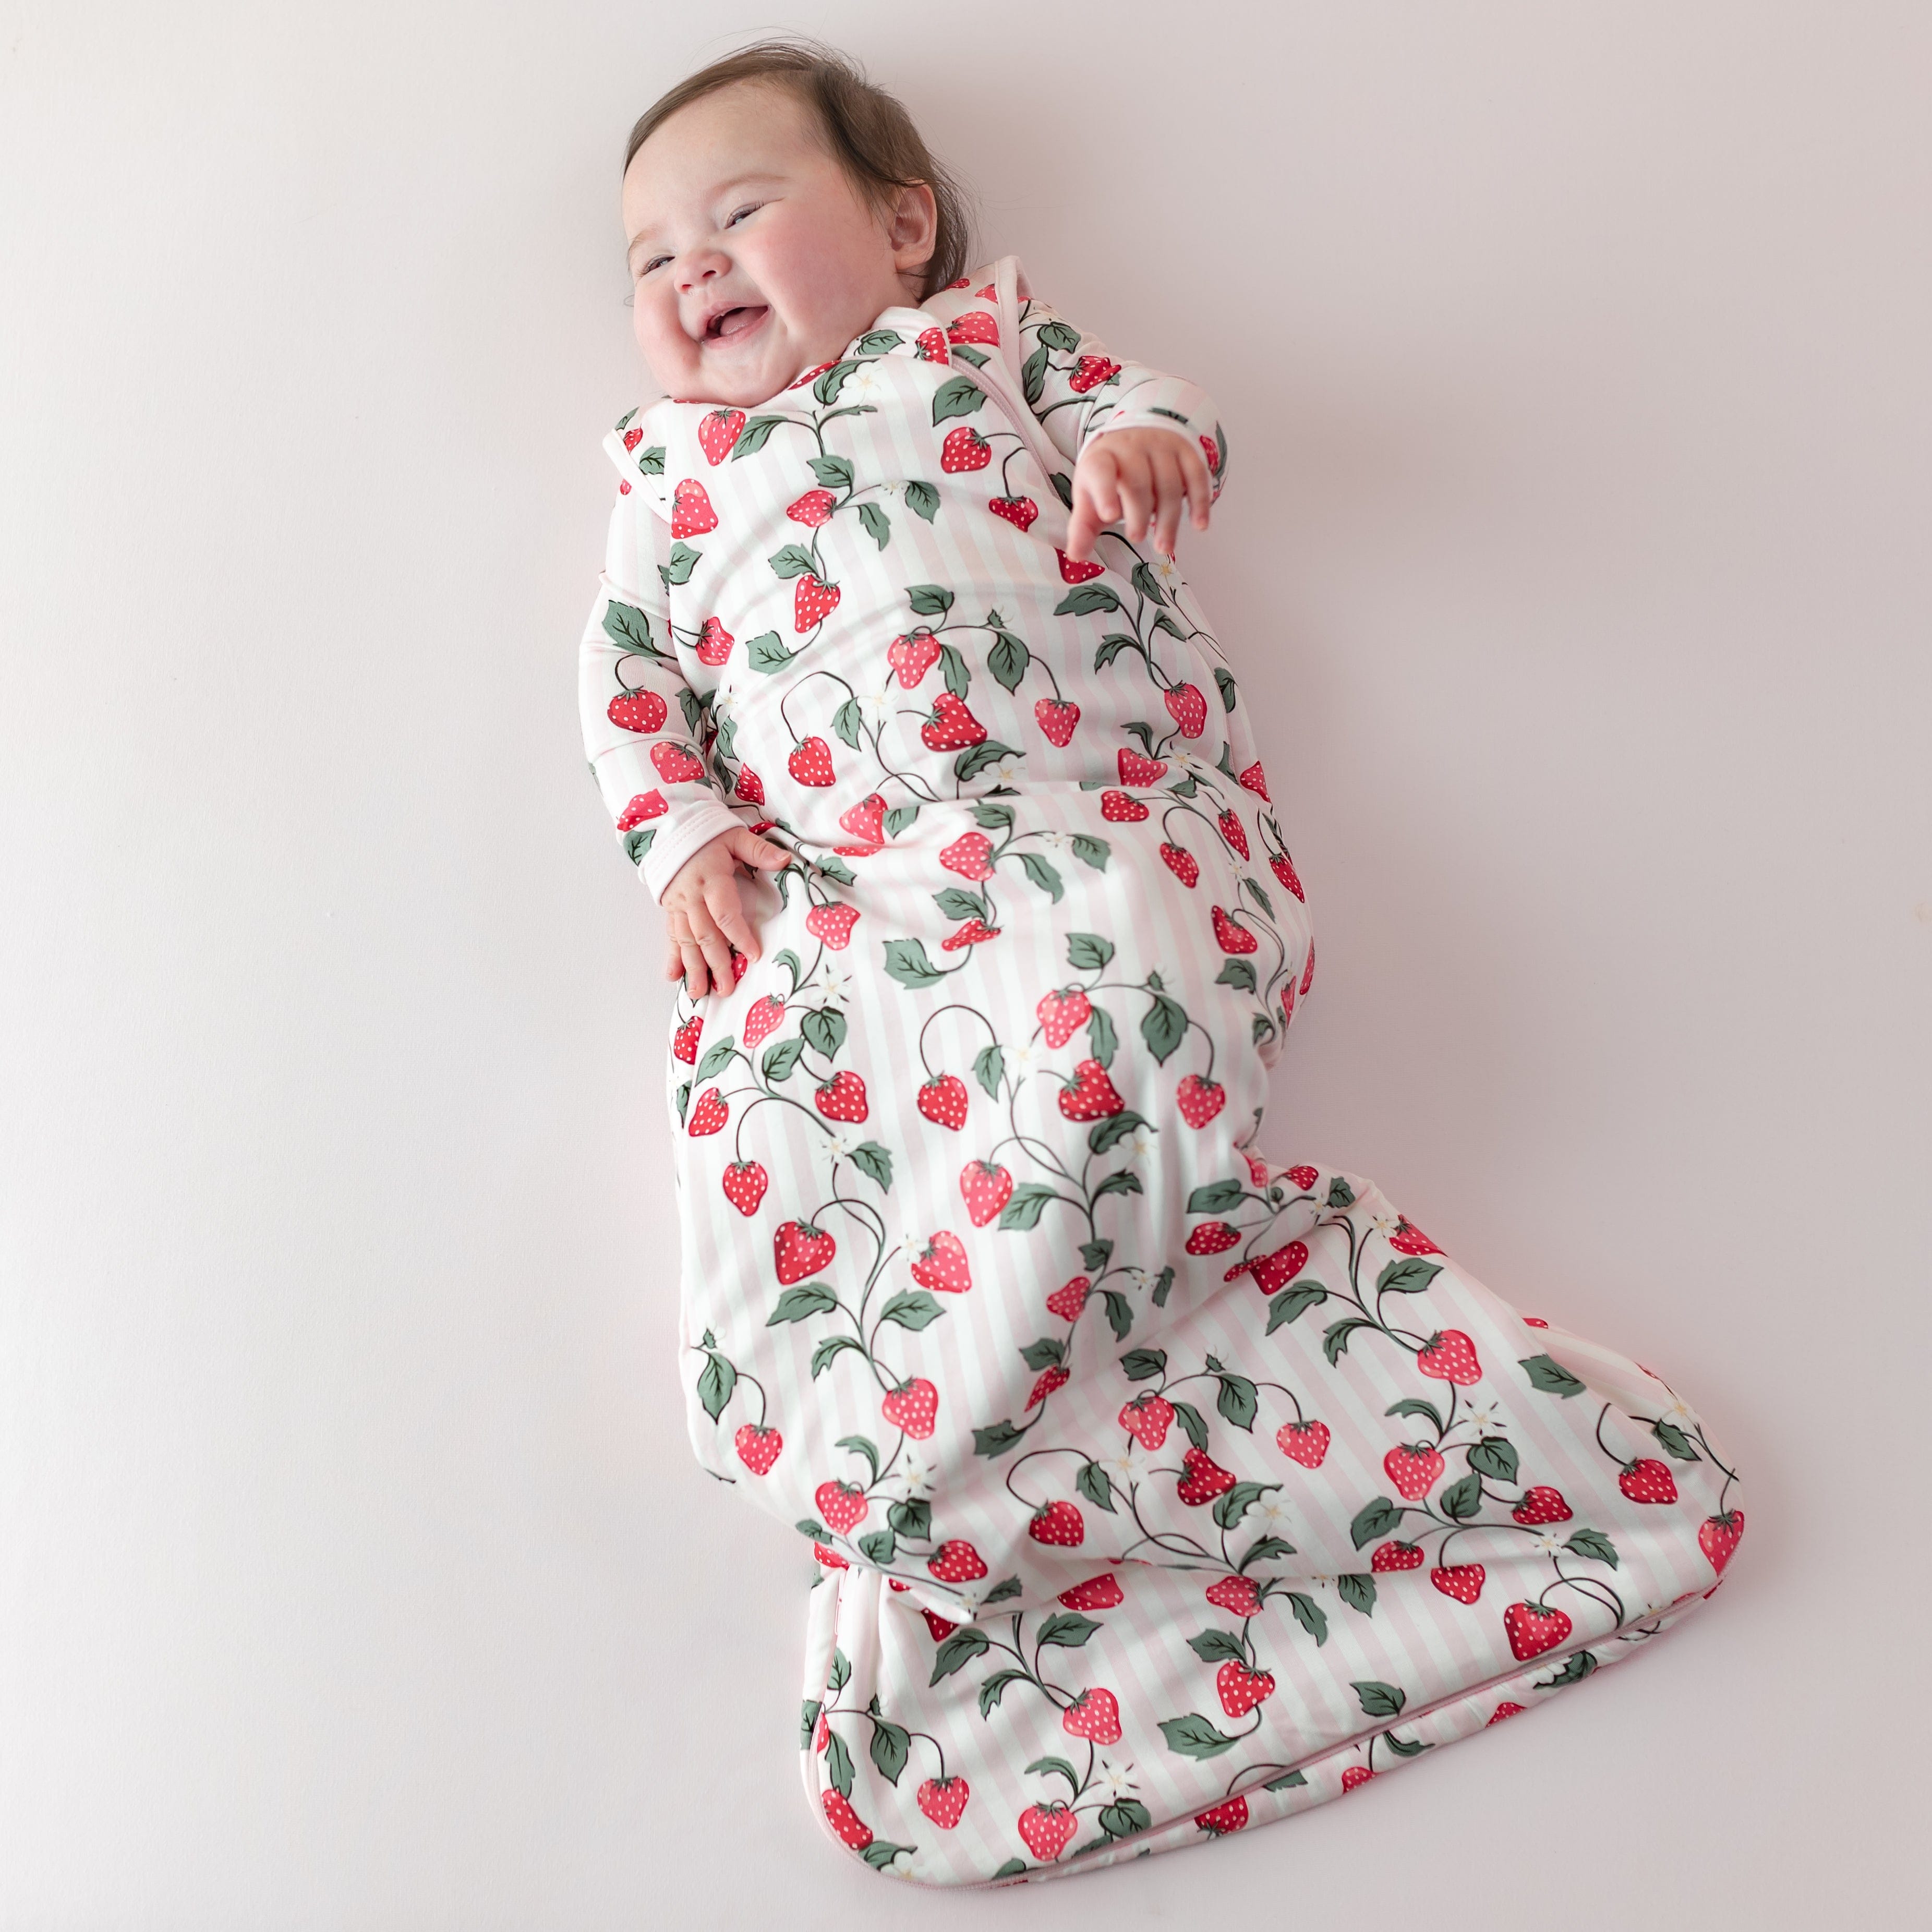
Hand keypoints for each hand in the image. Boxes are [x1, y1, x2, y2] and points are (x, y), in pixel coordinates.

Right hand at [661, 826, 790, 998]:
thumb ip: (759, 850)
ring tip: (700, 993)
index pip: (725, 913)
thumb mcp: (735, 836)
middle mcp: (692, 897)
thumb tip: (786, 860)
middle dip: (715, 964)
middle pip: (704, 934)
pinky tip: (673, 977)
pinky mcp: (670, 909)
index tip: (753, 955)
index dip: (739, 935)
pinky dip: (672, 957)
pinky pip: (671, 936)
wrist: (670, 829)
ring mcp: (678, 905)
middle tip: (726, 989)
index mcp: (711, 880)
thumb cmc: (709, 836)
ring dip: (693, 968)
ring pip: (686, 941)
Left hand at [1064, 427, 1212, 564]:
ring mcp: (1161, 447)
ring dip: (1168, 518)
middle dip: (1139, 513)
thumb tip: (1076, 556)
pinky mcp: (1186, 452)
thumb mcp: (1090, 496)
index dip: (1104, 492)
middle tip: (1137, 538)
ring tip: (1164, 546)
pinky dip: (1200, 501)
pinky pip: (1196, 476)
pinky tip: (1200, 525)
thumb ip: (1083, 526)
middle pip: (1138, 482)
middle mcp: (1131, 448)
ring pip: (1169, 483)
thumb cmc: (1110, 476)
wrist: (1136, 437)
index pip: (1101, 471)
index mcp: (1102, 458)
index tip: (1109, 516)